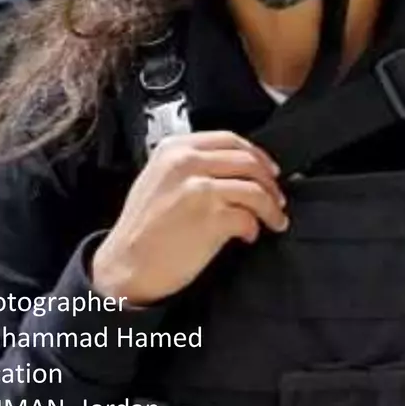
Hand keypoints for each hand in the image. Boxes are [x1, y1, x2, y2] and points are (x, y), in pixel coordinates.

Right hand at [90, 131, 288, 306]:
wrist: (127, 266)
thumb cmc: (142, 230)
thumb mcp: (157, 180)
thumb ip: (190, 166)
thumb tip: (232, 170)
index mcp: (174, 149)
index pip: (229, 139)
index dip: (256, 155)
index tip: (268, 170)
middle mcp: (187, 163)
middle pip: (248, 161)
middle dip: (269, 182)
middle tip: (277, 198)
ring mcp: (200, 189)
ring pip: (255, 188)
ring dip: (271, 206)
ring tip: (274, 220)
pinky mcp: (211, 218)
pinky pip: (249, 217)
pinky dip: (254, 228)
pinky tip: (247, 236)